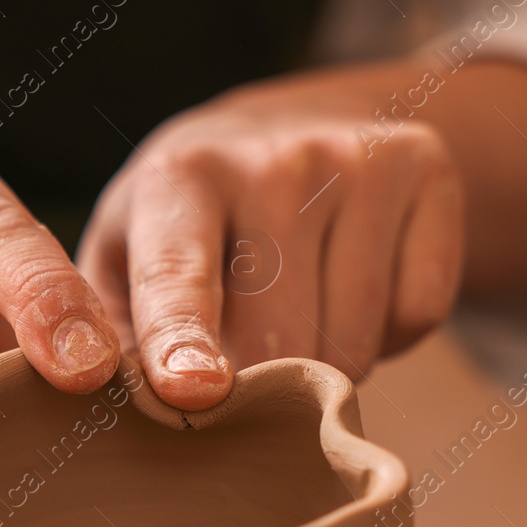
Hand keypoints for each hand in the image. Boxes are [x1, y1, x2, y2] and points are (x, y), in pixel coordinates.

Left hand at [78, 70, 465, 408]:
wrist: (295, 126)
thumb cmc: (186, 224)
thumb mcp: (124, 259)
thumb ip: (107, 334)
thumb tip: (98, 400)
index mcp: (178, 177)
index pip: (179, 275)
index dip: (183, 338)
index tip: (193, 390)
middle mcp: (272, 158)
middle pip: (278, 338)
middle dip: (260, 388)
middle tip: (241, 365)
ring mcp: (358, 158)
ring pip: (353, 342)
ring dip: (326, 371)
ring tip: (296, 312)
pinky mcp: (427, 171)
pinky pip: (418, 316)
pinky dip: (391, 334)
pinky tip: (356, 287)